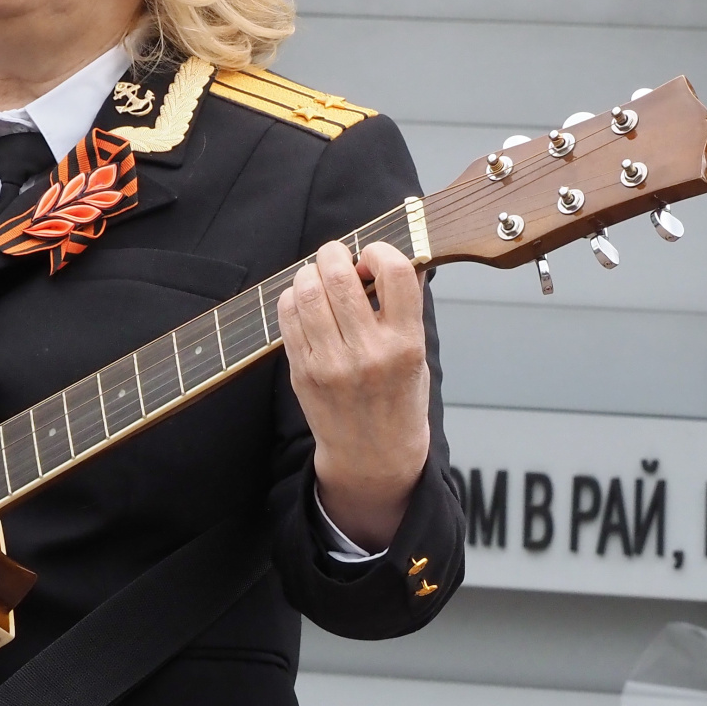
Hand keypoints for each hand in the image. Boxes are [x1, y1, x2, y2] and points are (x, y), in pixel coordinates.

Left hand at [278, 239, 431, 553]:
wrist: (373, 456)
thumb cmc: (398, 400)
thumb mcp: (418, 354)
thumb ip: (406, 306)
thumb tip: (393, 254)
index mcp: (406, 344)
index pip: (396, 273)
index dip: (380, 250)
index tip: (373, 253)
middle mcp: (368, 353)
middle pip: (339, 277)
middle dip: (334, 253)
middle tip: (337, 255)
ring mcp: (330, 364)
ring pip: (307, 292)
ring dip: (310, 272)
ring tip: (319, 276)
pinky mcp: (302, 371)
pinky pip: (287, 316)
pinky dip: (293, 297)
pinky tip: (304, 300)